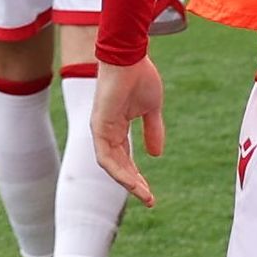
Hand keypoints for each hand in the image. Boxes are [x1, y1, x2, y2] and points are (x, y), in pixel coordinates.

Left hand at [92, 57, 166, 207]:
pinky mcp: (99, 126)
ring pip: (111, 166)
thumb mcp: (151, 109)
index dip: (136, 176)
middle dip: (134, 184)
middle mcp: (106, 132)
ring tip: (144, 196)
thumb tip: (156, 154)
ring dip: (127, 182)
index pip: (125, 159)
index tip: (150, 193)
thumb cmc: (140, 77)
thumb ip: (153, 130)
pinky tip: (132, 182)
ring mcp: (101, 130)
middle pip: (118, 166)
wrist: (131, 57)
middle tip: (149, 200)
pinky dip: (119, 171)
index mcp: (117, 127)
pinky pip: (106, 157)